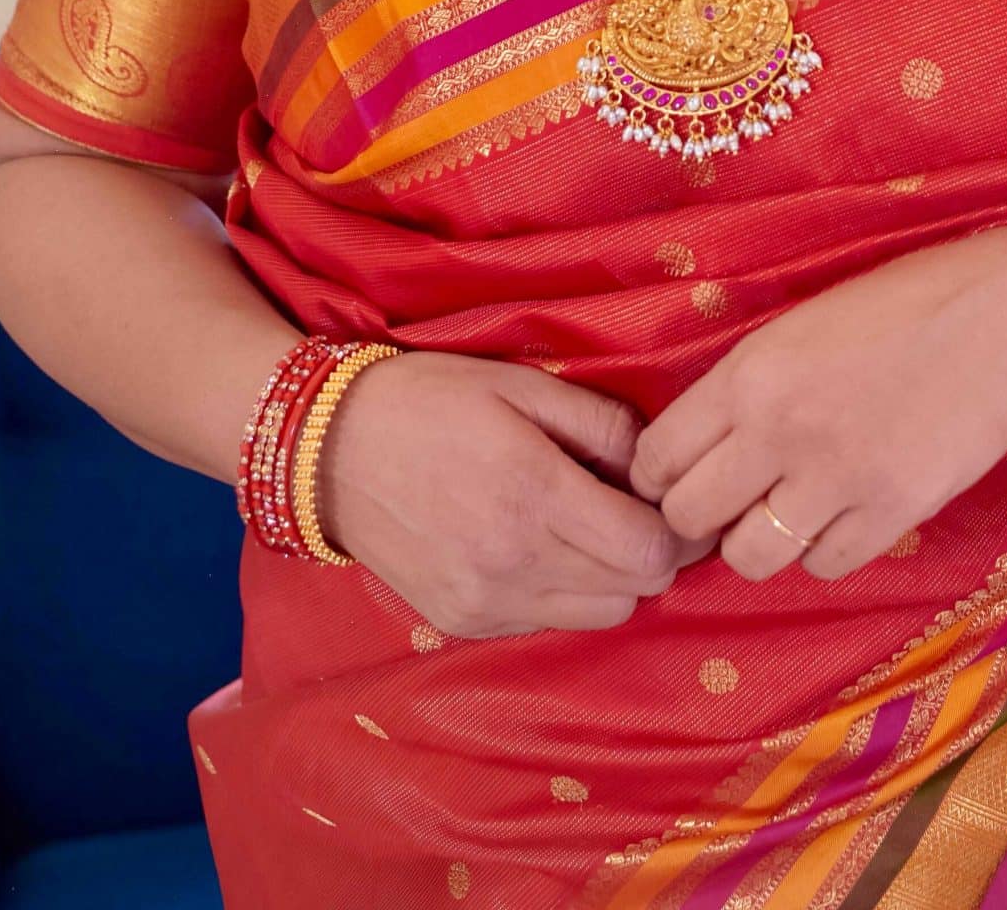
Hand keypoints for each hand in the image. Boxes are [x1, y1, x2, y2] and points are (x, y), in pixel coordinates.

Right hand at [317, 350, 720, 637]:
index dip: (677, 530)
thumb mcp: (522, 384)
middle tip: (634, 510)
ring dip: (611, 579)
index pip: (649, 552)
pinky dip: (563, 593)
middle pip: (634, 593)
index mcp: (534, 494)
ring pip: (597, 617)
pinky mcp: (462, 622)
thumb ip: (601, 424)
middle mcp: (514, 563)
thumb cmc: (431, 401)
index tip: (670, 500)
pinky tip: (541, 547)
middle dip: (650, 554)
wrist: (330, 451)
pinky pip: (548, 622)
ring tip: (588, 528)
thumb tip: (654, 466)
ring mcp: (486, 603)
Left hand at [626, 229, 1006, 581]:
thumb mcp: (800, 327)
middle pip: (687, 518)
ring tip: (789, 513)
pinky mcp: (890, 511)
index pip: (656, 459)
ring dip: (761, 542)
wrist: (1004, 318)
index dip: (662, 479)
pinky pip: (824, 566)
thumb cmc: (900, 309)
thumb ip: (744, 386)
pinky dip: (827, 550)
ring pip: (749, 557)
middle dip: (701, 520)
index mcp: (748, 372)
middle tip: (732, 504)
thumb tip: (694, 453)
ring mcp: (835, 475)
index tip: (684, 478)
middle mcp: (778, 427)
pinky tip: (847, 512)